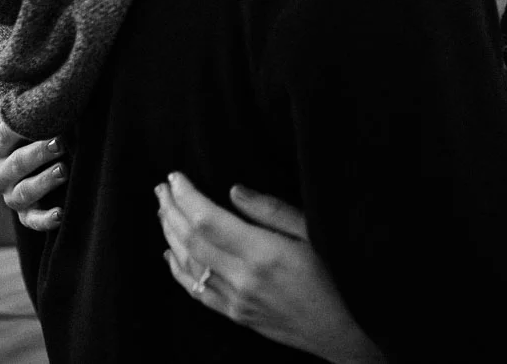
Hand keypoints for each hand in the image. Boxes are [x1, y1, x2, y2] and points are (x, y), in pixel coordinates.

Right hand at [0, 120, 64, 231]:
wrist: (44, 163)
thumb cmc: (41, 135)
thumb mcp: (34, 124)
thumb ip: (34, 114)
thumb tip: (52, 99)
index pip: (6, 137)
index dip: (24, 129)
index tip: (46, 121)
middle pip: (17, 164)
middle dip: (38, 154)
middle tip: (60, 143)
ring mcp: (12, 197)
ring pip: (24, 192)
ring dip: (44, 181)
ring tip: (64, 169)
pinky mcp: (27, 215)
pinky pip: (33, 220)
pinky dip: (46, 219)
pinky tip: (61, 213)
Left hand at [156, 172, 384, 363]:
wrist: (345, 331)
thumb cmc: (338, 275)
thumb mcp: (313, 232)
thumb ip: (272, 211)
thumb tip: (233, 190)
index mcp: (264, 253)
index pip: (208, 220)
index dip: (186, 197)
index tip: (175, 177)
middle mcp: (244, 278)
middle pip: (192, 240)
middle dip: (172, 210)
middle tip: (161, 188)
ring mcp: (237, 300)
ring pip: (189, 265)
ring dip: (170, 235)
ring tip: (163, 210)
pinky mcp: (237, 315)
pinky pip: (196, 291)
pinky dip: (177, 270)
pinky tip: (169, 253)